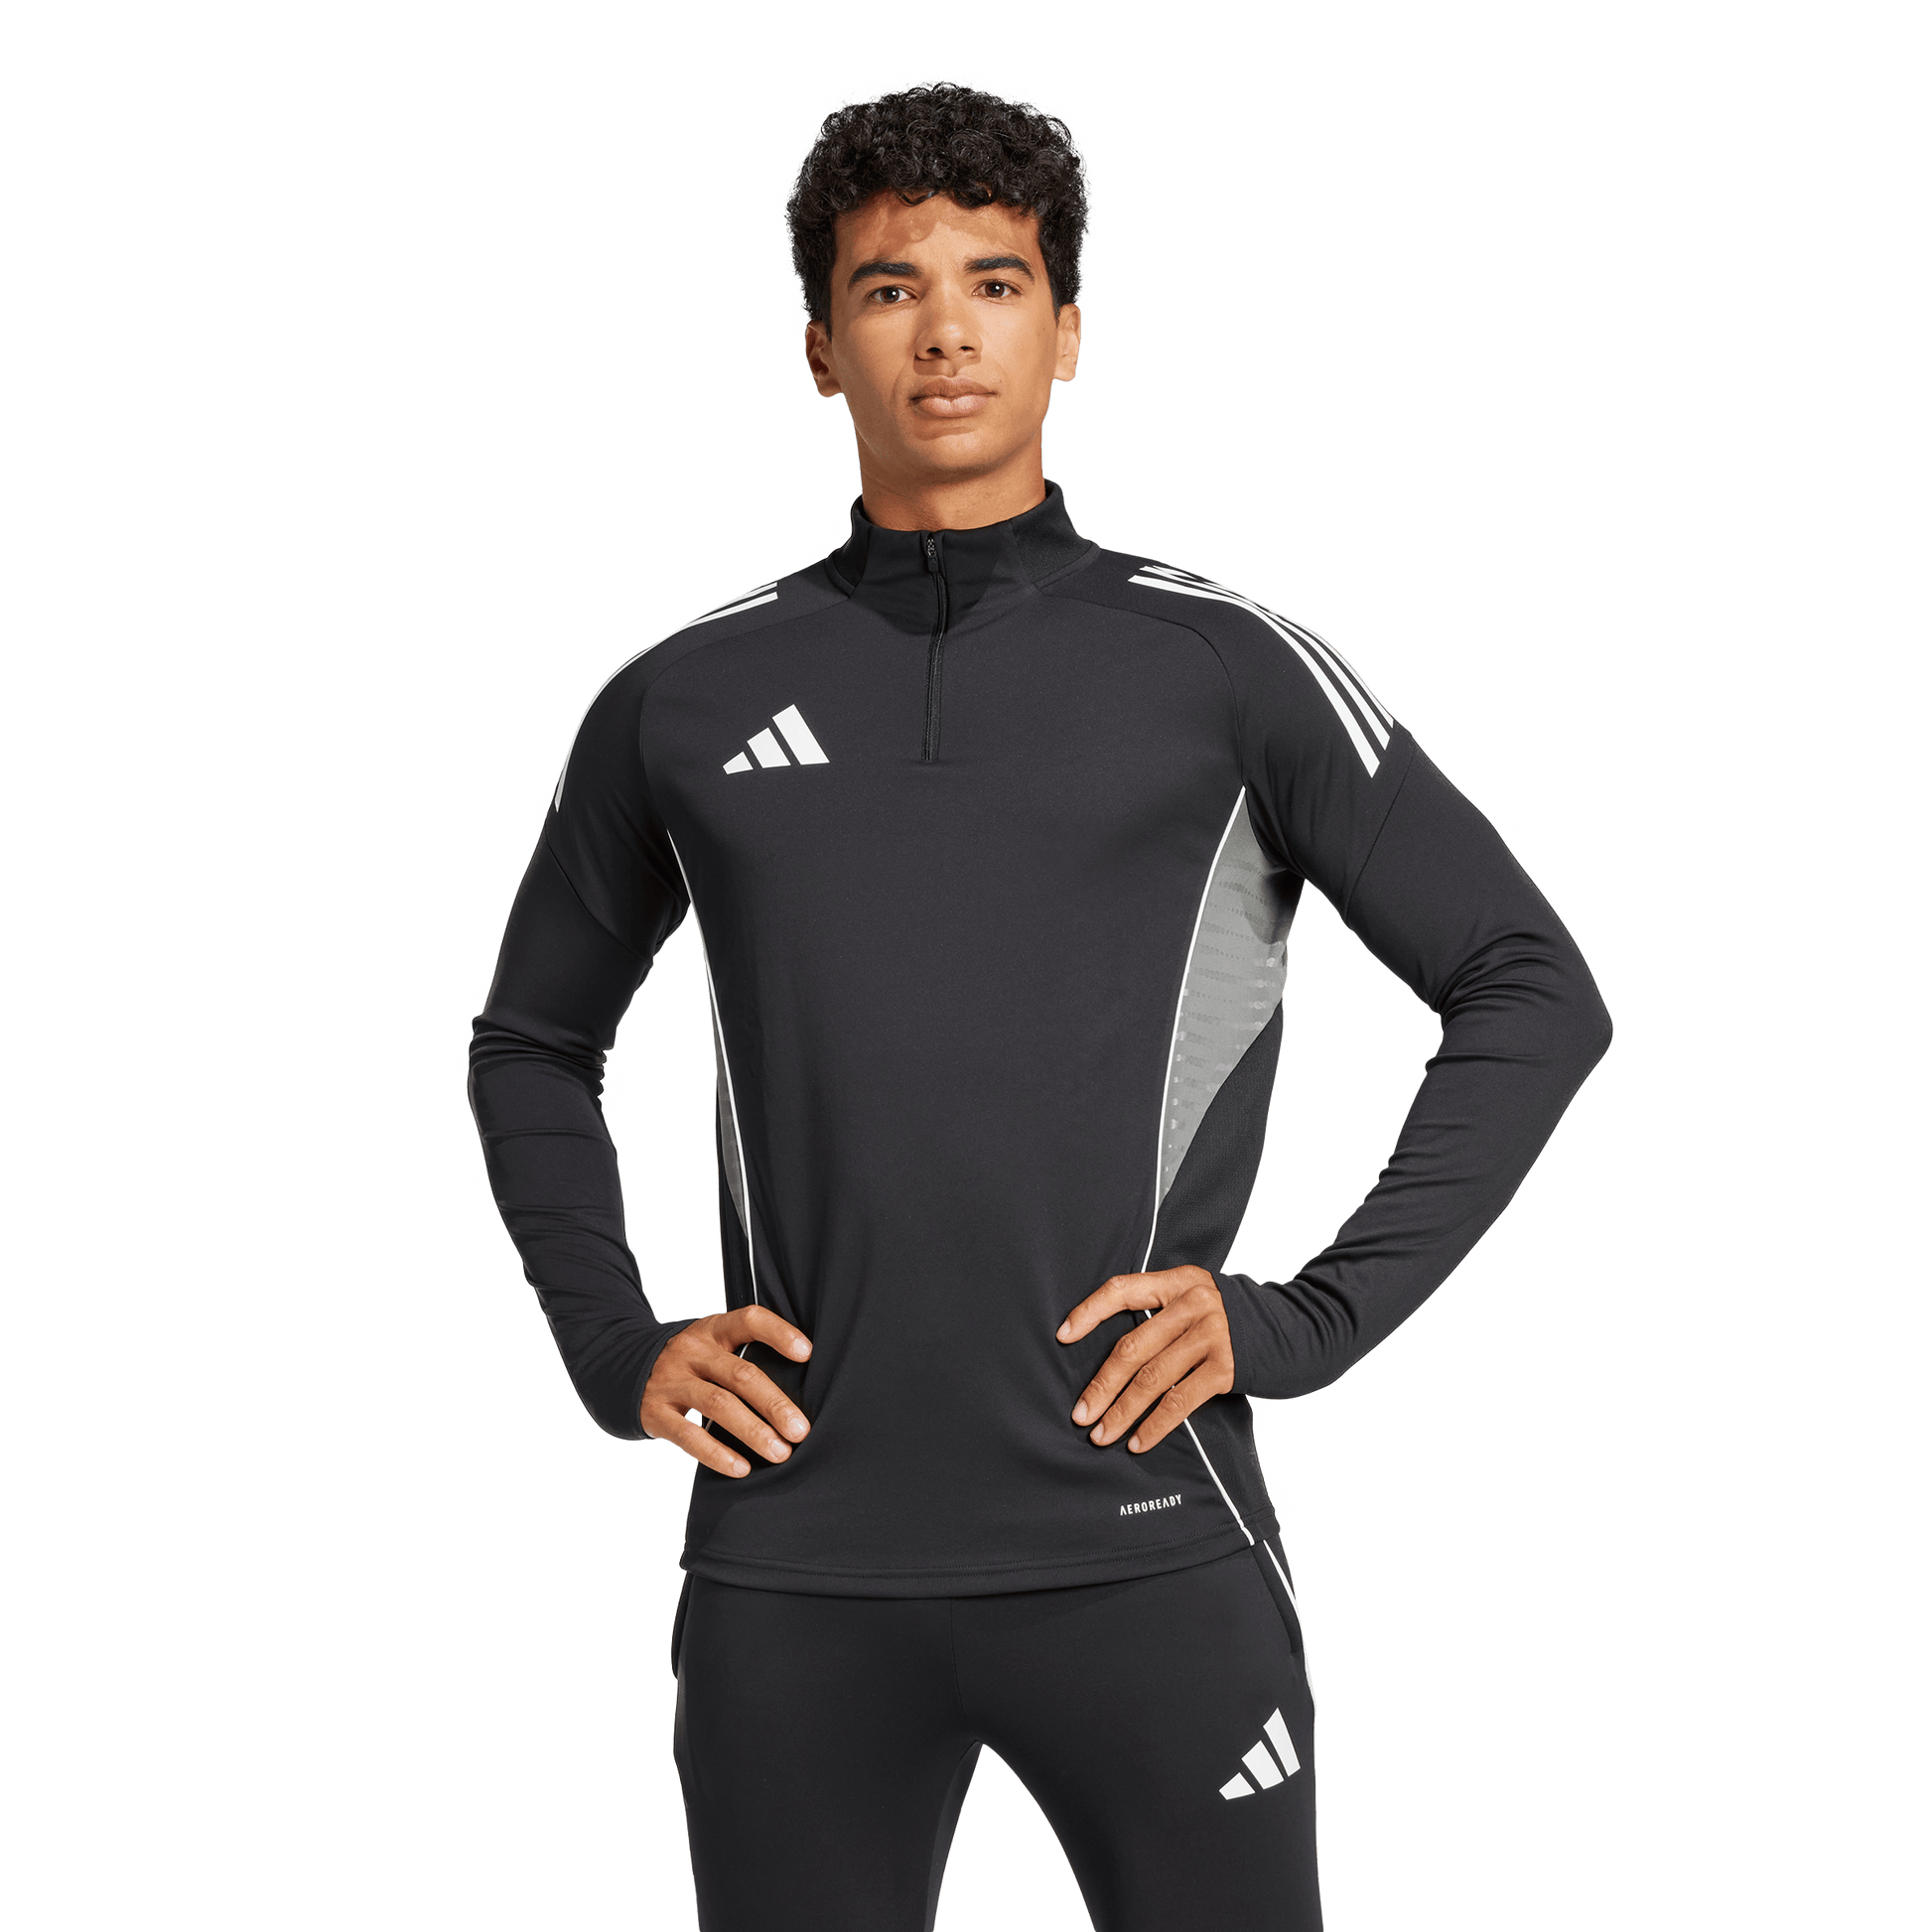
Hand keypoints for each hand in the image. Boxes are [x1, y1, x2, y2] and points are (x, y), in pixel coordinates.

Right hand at [640, 1307, 812, 1476]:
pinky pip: (688, 1435)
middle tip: (801, 1431)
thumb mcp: (710, 1346)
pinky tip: (741, 1468)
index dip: (779, 1333)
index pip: (749, 1320)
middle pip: (740, 1374)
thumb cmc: (689, 1363)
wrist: (621, 1368)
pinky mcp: (655, 1411)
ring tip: (780, 1453)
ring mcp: (671, 1380)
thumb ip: (743, 1358)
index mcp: (712, 1330)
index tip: (807, 1353)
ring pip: (718, 1404)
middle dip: (774, 1404)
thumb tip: (798, 1393)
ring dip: (753, 1431)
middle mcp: (692, 1351)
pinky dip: (717, 1454)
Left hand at [1056, 1265, 1234, 1453]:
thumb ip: (1160, 1314)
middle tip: (1080, 1415)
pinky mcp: (1227, 1367)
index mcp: (1178, 1281)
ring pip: (1152, 1379)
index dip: (1089, 1312)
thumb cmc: (1227, 1322)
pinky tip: (1137, 1442)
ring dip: (1122, 1412)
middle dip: (1102, 1386)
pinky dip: (1155, 1426)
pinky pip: (1180, 1401)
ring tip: (1101, 1435)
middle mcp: (1193, 1303)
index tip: (1063, 1337)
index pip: (1122, 1290)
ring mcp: (1212, 1335)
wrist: (1292, 1331)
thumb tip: (1109, 1358)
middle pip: (1133, 1347)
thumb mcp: (1195, 1301)